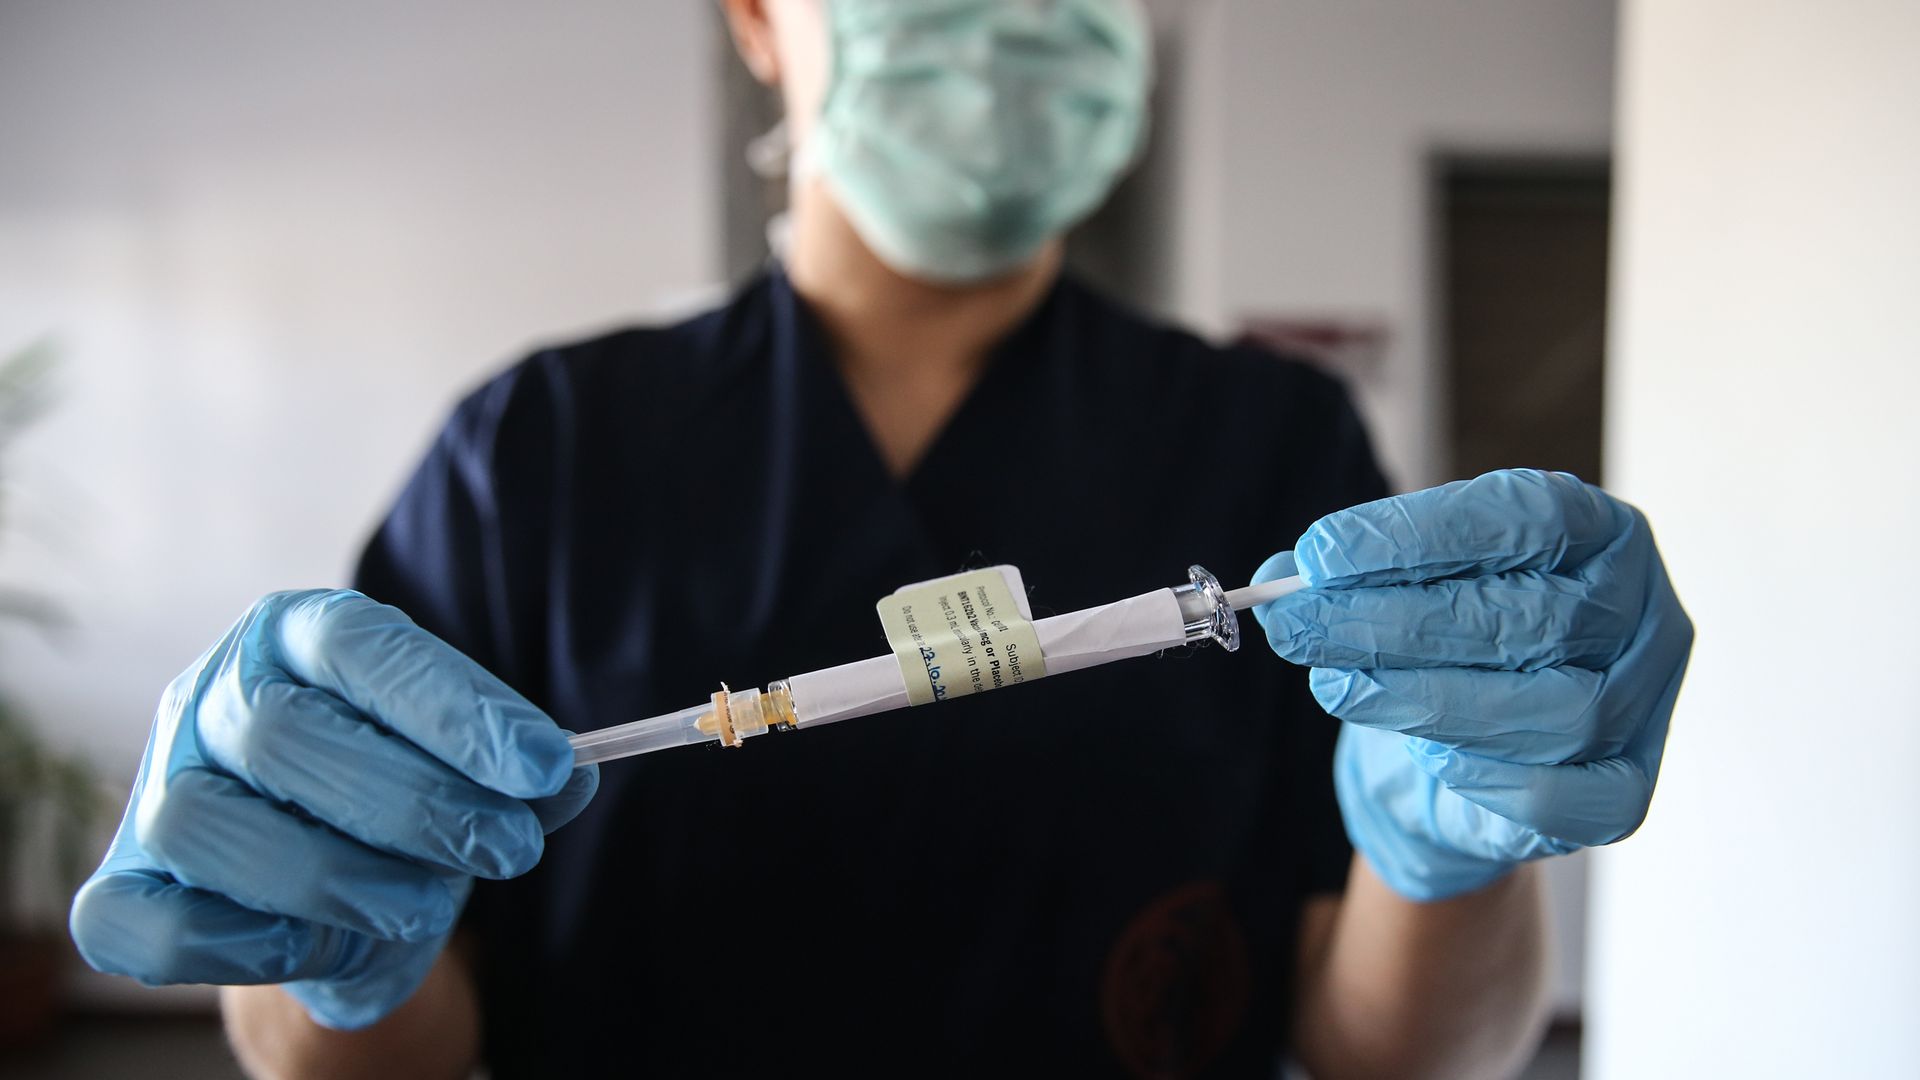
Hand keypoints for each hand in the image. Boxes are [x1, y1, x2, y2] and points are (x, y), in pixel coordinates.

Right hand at [69, 590, 596, 1027]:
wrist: (324, 894)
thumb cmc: (396, 807)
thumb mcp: (467, 775)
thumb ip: (516, 775)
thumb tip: (573, 776)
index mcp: (293, 634)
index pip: (360, 647)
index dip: (454, 707)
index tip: (545, 767)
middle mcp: (210, 695)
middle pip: (286, 732)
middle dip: (416, 802)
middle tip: (506, 848)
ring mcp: (154, 790)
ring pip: (211, 823)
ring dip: (339, 877)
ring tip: (423, 905)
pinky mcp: (121, 890)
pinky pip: (147, 923)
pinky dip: (239, 944)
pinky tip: (317, 946)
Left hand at [1253, 469, 1691, 900]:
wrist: (1455, 757)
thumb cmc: (1442, 646)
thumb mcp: (1397, 588)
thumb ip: (1346, 577)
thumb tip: (1279, 574)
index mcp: (1599, 532)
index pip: (1527, 516)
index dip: (1419, 535)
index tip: (1321, 554)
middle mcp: (1641, 612)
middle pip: (1531, 617)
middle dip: (1396, 622)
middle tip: (1301, 626)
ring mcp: (1645, 704)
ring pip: (1557, 708)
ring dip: (1429, 700)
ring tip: (1339, 688)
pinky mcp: (1626, 791)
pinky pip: (1577, 796)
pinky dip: (1498, 778)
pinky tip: (1429, 757)